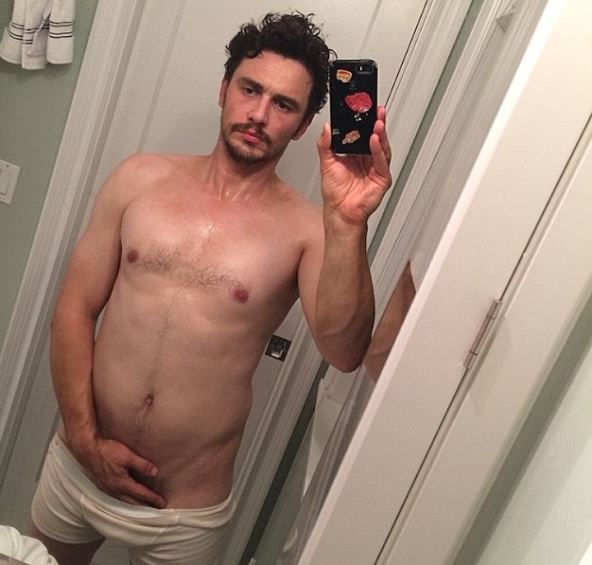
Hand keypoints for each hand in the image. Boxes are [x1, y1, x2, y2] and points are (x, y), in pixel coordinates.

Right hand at [71, 435, 166, 507]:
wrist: (86, 449)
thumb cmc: (107, 451)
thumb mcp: (127, 455)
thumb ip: (142, 465)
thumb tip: (155, 473)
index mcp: (121, 484)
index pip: (141, 494)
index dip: (153, 499)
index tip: (163, 504)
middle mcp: (114, 489)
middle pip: (133, 502)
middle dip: (145, 506)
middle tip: (156, 509)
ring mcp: (107, 488)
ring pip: (124, 500)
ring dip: (135, 504)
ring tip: (144, 506)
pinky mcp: (102, 484)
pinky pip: (117, 497)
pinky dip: (125, 500)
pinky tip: (127, 497)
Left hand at [317, 105, 391, 224]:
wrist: (340, 212)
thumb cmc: (335, 193)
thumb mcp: (326, 163)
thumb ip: (326, 145)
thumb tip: (327, 127)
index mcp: (356, 154)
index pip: (363, 133)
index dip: (364, 121)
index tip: (364, 108)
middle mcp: (368, 159)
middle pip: (375, 137)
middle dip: (377, 123)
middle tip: (376, 110)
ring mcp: (376, 168)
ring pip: (382, 147)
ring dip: (380, 134)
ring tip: (377, 123)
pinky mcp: (382, 178)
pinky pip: (382, 162)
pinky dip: (379, 151)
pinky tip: (375, 141)